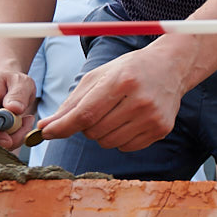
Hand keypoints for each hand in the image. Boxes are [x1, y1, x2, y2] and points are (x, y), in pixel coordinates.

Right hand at [0, 72, 37, 150]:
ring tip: (21, 123)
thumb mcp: (23, 83)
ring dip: (7, 138)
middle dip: (5, 137)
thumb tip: (14, 109)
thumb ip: (19, 95)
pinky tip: (13, 129)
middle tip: (25, 125)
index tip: (9, 140)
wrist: (3, 85)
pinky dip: (3, 141)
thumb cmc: (12, 83)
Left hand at [38, 41, 192, 152]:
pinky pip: (126, 147)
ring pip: (108, 142)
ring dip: (102, 133)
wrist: (171, 68)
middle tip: (97, 110)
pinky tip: (128, 121)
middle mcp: (140, 100)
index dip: (62, 127)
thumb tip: (46, 127)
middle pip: (94, 131)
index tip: (45, 132)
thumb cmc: (129, 70)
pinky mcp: (161, 129)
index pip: (85, 114)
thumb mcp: (99, 76)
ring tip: (113, 114)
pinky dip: (119, 138)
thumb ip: (72, 103)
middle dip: (86, 126)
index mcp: (121, 81)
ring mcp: (153, 117)